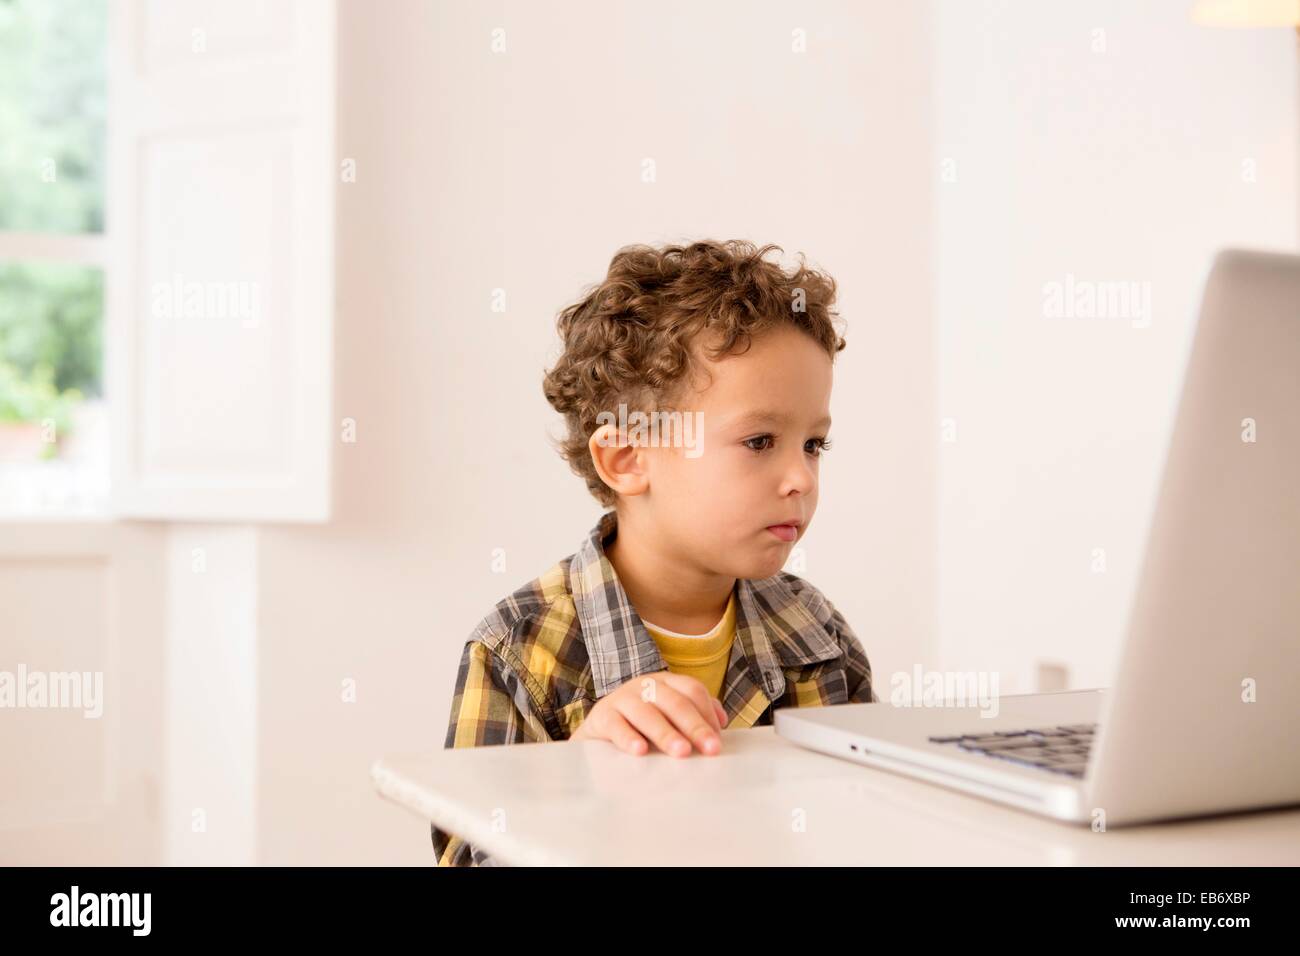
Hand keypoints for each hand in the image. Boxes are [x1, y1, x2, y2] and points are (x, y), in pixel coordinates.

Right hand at [570, 670, 726, 756]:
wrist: (597, 734)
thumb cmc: (641, 727)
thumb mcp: (668, 719)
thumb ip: (695, 716)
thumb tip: (721, 722)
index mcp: (665, 682)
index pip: (692, 690)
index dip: (707, 714)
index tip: (717, 742)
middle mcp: (645, 685)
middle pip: (675, 701)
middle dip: (695, 726)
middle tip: (711, 749)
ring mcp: (622, 698)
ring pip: (647, 712)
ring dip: (666, 733)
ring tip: (682, 752)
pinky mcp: (601, 715)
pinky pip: (616, 725)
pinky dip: (628, 738)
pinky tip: (641, 751)